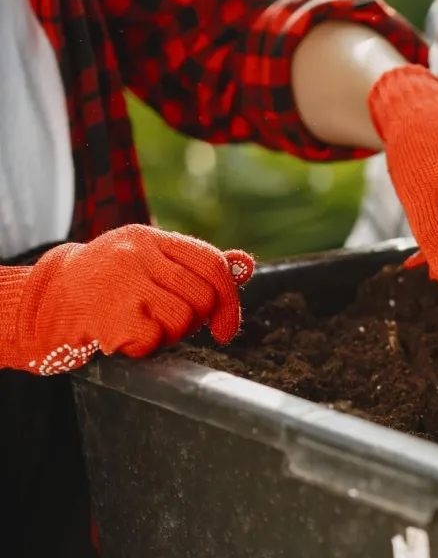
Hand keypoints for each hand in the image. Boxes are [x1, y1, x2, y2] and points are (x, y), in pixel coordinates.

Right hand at [0, 225, 253, 374]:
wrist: (44, 300)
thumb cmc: (106, 284)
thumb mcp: (148, 263)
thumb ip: (195, 266)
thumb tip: (246, 265)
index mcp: (150, 238)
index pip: (211, 263)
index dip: (230, 299)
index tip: (227, 329)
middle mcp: (137, 254)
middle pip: (202, 297)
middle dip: (194, 322)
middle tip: (167, 325)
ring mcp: (123, 282)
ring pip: (183, 319)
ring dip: (169, 335)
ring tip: (141, 327)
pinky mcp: (110, 313)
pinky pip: (154, 339)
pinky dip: (144, 347)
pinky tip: (121, 336)